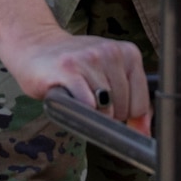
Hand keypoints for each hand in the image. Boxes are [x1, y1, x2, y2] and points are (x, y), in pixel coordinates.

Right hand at [0, 0, 151, 133]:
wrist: (36, 45)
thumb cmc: (75, 66)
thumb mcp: (110, 76)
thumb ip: (131, 102)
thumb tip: (144, 134)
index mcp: (128, 52)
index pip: (141, 103)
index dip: (128, 116)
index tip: (114, 112)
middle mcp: (111, 52)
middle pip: (124, 108)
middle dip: (109, 115)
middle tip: (91, 103)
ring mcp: (89, 59)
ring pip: (105, 108)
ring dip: (92, 114)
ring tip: (80, 98)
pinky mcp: (67, 69)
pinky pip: (85, 103)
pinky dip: (81, 110)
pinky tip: (72, 100)